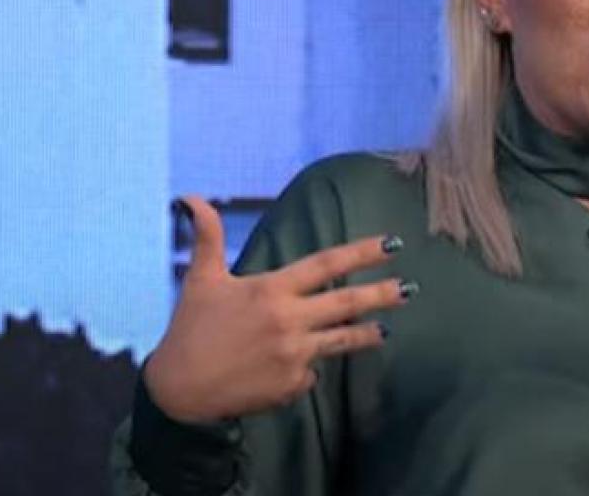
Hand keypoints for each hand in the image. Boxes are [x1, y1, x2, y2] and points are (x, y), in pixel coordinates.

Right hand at [143, 195, 408, 422]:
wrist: (178, 391)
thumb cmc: (191, 329)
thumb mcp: (202, 279)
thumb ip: (208, 237)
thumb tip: (191, 197)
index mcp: (271, 290)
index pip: (327, 264)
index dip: (362, 252)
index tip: (392, 244)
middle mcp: (289, 320)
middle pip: (347, 303)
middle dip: (382, 294)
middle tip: (410, 288)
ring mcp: (294, 355)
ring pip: (343, 341)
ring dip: (367, 334)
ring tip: (386, 330)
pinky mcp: (292, 385)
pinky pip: (313, 372)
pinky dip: (310, 367)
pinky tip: (298, 367)